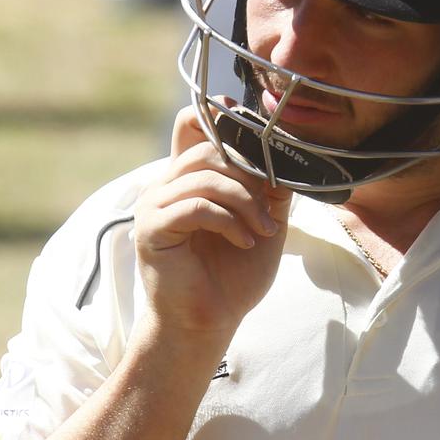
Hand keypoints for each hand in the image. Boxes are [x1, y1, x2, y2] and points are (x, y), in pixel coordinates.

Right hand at [133, 101, 293, 334]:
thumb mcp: (264, 224)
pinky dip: (229, 222)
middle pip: (208, 149)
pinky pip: (196, 206)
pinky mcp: (152, 229)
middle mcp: (166, 185)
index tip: (254, 130)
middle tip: (269, 209)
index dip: (219, 118)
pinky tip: (244, 242)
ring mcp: (154, 205)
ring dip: (245, 202)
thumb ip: (271, 188)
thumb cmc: (234, 275)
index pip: (191, 124)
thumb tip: (287, 155)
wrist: (211, 321)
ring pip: (206, 176)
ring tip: (262, 231)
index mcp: (189, 178)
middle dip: (249, 175)